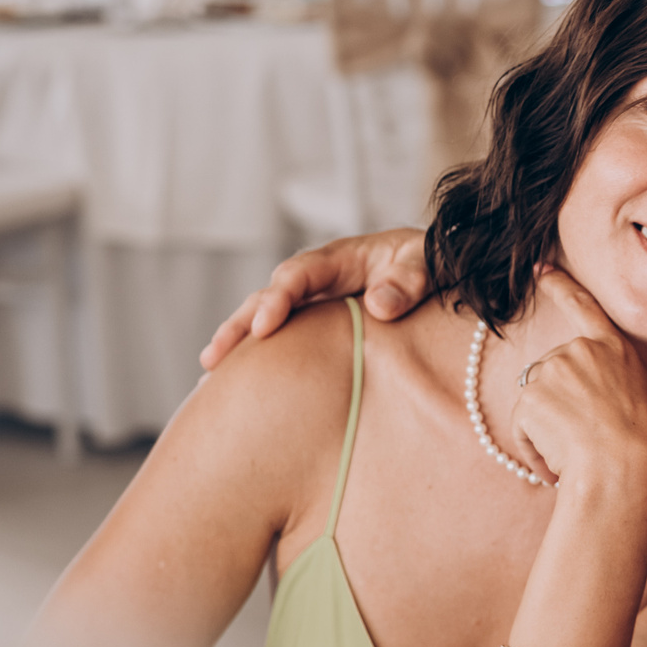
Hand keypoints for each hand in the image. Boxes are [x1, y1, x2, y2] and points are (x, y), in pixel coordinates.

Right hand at [199, 228, 429, 369]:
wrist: (436, 270)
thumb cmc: (430, 263)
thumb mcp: (425, 264)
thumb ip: (407, 281)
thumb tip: (379, 307)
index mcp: (339, 260)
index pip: (298, 274)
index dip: (279, 298)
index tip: (265, 326)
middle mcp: (318, 282)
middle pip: (267, 298)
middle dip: (241, 325)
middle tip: (215, 357)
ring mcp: (314, 306)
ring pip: (267, 321)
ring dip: (239, 344)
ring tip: (211, 376)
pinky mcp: (318, 330)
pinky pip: (284, 342)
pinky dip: (260, 359)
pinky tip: (238, 386)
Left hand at [510, 269, 646, 499]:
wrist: (622, 471)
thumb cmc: (646, 446)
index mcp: (613, 348)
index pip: (582, 307)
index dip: (560, 285)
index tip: (540, 269)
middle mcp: (579, 351)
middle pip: (553, 372)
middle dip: (559, 403)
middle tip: (583, 437)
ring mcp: (551, 372)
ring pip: (536, 401)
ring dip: (547, 430)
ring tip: (574, 455)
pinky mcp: (529, 398)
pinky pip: (522, 428)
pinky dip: (534, 451)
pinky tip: (556, 466)